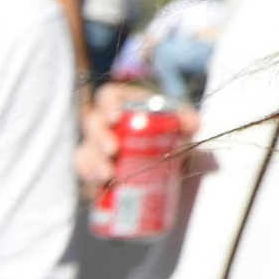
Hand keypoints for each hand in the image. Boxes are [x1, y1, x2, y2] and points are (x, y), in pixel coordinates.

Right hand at [74, 83, 199, 195]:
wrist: (168, 152)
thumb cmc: (171, 129)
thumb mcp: (181, 122)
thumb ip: (187, 120)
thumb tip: (194, 124)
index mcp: (125, 102)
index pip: (109, 96)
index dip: (108, 105)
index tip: (115, 117)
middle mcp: (107, 121)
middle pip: (94, 123)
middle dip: (100, 136)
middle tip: (113, 149)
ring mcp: (98, 143)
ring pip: (86, 148)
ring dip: (94, 161)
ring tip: (108, 173)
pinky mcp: (95, 164)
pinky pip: (85, 168)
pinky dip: (90, 174)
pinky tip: (101, 182)